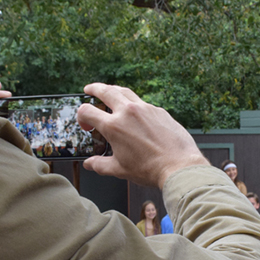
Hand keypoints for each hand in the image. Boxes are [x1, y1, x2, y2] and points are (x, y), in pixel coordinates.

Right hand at [78, 83, 207, 188]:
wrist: (179, 166)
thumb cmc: (149, 169)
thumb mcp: (119, 170)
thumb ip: (100, 165)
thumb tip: (89, 164)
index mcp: (114, 126)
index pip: (87, 111)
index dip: (81, 117)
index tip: (86, 125)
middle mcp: (128, 112)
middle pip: (105, 91)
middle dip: (94, 88)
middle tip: (89, 89)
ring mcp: (145, 108)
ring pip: (125, 91)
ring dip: (114, 90)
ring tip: (110, 92)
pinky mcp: (159, 111)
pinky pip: (142, 103)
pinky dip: (134, 104)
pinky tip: (135, 112)